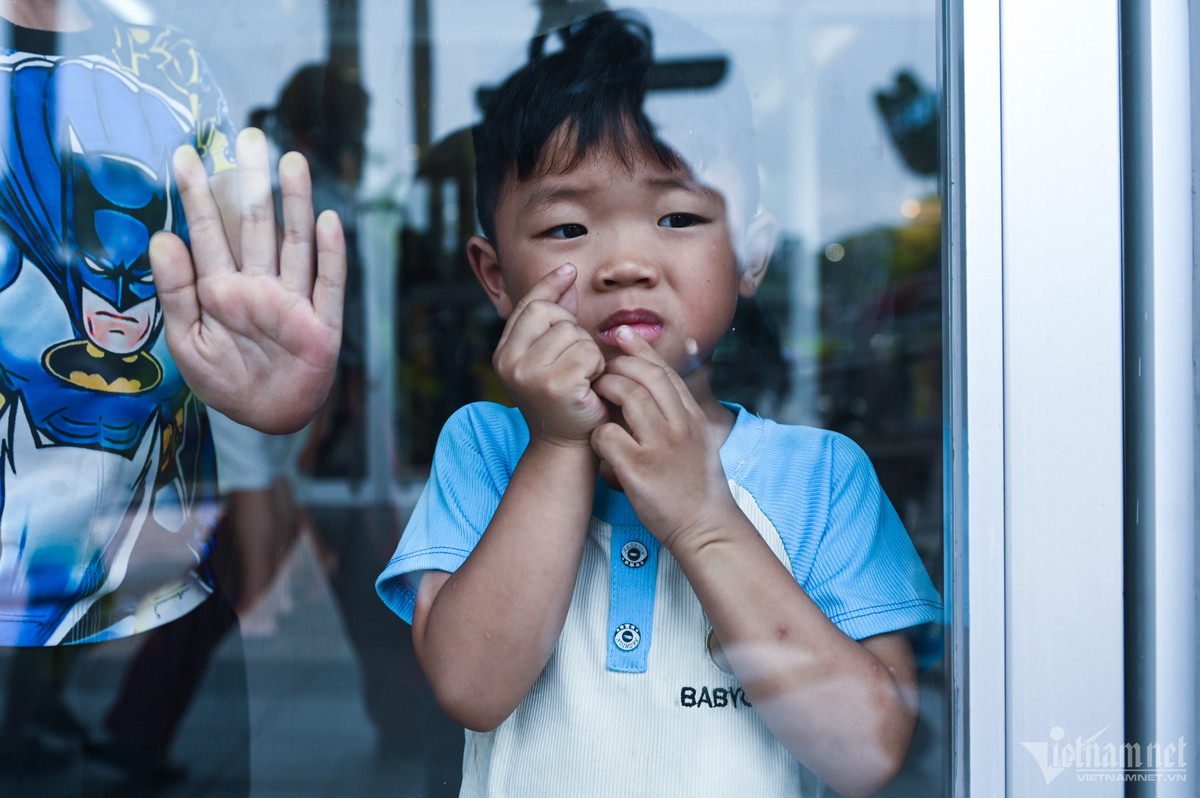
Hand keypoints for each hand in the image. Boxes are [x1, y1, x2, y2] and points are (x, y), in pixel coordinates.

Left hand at [150, 128, 345, 433]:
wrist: (266, 420)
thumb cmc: (224, 382)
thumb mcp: (187, 343)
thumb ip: (176, 292)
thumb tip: (161, 237)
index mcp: (222, 289)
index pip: (208, 233)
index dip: (197, 195)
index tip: (184, 156)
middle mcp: (259, 286)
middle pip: (257, 225)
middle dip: (252, 181)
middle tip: (247, 137)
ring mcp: (293, 302)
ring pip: (295, 244)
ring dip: (295, 204)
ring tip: (291, 162)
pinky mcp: (322, 324)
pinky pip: (329, 284)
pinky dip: (331, 255)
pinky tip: (329, 222)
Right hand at [493, 264, 606, 446]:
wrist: (567, 446)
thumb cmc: (565, 399)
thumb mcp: (553, 355)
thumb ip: (557, 318)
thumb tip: (566, 274)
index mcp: (503, 353)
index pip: (528, 305)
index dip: (550, 285)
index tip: (570, 270)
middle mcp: (508, 362)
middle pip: (550, 313)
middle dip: (572, 329)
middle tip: (575, 362)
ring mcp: (528, 374)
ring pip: (572, 332)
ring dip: (587, 351)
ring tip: (582, 377)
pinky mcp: (554, 385)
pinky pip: (587, 352)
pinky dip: (596, 366)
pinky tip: (590, 385)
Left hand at [590, 327, 734, 547]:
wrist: (705, 526)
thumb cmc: (696, 483)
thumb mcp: (699, 439)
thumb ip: (683, 408)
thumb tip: (679, 370)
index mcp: (692, 417)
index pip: (665, 371)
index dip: (641, 349)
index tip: (622, 334)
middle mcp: (680, 426)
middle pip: (647, 376)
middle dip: (619, 366)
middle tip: (600, 370)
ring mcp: (660, 447)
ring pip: (629, 398)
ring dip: (607, 391)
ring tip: (595, 396)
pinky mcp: (639, 470)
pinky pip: (608, 437)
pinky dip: (598, 433)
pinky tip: (598, 440)